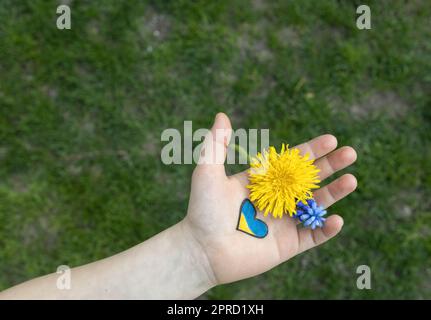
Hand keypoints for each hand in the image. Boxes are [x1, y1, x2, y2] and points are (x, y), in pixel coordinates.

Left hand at [183, 113, 356, 284]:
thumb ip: (217, 144)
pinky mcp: (287, 245)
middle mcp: (275, 199)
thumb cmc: (202, 210)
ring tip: (352, 180)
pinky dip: (326, 229)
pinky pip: (312, 236)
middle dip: (330, 167)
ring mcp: (283, 222)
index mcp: (261, 181)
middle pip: (309, 180)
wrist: (201, 250)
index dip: (312, 151)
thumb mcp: (207, 172)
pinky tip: (336, 218)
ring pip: (315, 206)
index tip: (331, 139)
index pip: (291, 162)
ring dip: (334, 193)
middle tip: (350, 153)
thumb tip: (222, 115)